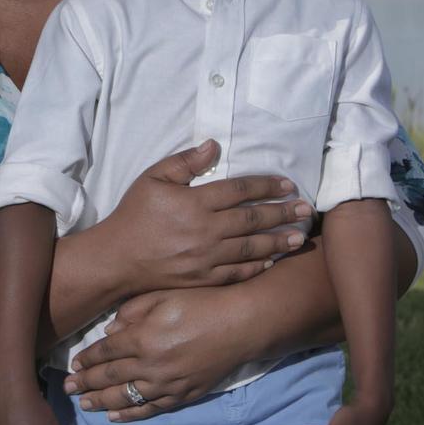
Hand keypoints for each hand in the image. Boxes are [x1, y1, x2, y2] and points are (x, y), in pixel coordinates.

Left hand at [61, 287, 247, 420]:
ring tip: (84, 404)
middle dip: (86, 383)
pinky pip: (150, 409)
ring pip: (126, 397)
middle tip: (67, 388)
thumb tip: (109, 332)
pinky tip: (115, 416)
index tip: (74, 365)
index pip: (106, 352)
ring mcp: (167, 384)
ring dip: (101, 402)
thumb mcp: (163, 296)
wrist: (241, 324)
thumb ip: (132, 312)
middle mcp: (151, 365)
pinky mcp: (183, 395)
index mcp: (143, 337)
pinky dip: (131, 414)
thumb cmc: (202, 303)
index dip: (88, 359)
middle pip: (110, 376)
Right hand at [98, 140, 310, 296]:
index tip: (287, 185)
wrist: (117, 259)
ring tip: (299, 236)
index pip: (240, 190)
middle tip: (305, 209)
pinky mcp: (203, 279)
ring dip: (279, 241)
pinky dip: (258, 267)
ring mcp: (206, 258)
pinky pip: (238, 273)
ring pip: (252, 248)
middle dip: (283, 213)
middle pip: (253, 220)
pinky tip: (273, 261)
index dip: (267, 186)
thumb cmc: (134, 214)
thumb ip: (185, 162)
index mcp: (194, 203)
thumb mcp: (153, 178)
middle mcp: (205, 231)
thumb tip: (214, 145)